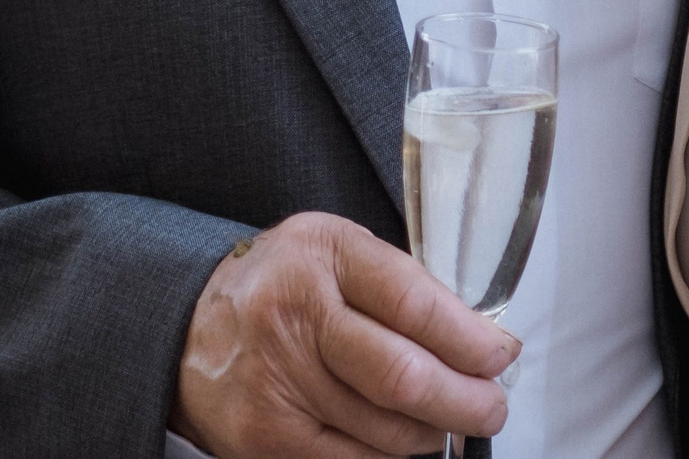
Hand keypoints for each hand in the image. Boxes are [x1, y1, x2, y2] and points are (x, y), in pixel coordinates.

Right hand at [172, 211, 518, 458]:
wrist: (188, 326)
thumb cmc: (282, 284)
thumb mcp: (336, 251)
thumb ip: (400, 284)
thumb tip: (478, 338)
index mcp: (322, 256)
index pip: (413, 304)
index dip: (469, 339)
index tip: (500, 355)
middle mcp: (294, 318)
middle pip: (402, 377)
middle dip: (466, 400)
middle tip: (492, 406)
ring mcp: (276, 383)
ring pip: (384, 430)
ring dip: (433, 433)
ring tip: (450, 420)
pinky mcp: (264, 439)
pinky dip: (391, 457)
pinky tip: (405, 438)